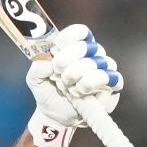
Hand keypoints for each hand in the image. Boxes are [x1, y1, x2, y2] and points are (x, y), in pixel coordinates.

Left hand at [26, 24, 122, 146]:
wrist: (55, 114)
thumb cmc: (48, 91)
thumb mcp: (34, 79)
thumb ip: (37, 66)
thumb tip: (48, 63)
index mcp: (75, 46)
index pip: (80, 32)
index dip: (68, 38)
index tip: (55, 50)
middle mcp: (92, 54)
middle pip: (86, 46)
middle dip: (65, 62)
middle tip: (57, 74)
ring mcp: (104, 67)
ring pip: (95, 63)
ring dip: (76, 76)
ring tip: (67, 87)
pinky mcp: (112, 84)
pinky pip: (109, 76)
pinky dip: (90, 84)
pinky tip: (80, 92)